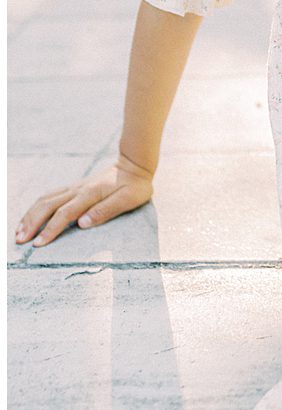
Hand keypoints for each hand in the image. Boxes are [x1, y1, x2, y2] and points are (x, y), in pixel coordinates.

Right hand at [15, 153, 155, 247]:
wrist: (134, 165)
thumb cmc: (135, 185)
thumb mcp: (128, 199)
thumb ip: (106, 211)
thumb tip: (83, 223)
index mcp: (90, 194)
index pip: (65, 214)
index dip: (50, 229)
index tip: (38, 244)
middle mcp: (78, 190)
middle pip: (48, 205)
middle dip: (32, 223)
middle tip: (20, 241)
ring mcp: (74, 187)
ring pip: (45, 199)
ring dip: (30, 215)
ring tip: (19, 232)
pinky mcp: (74, 188)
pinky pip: (49, 196)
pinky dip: (36, 207)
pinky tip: (30, 217)